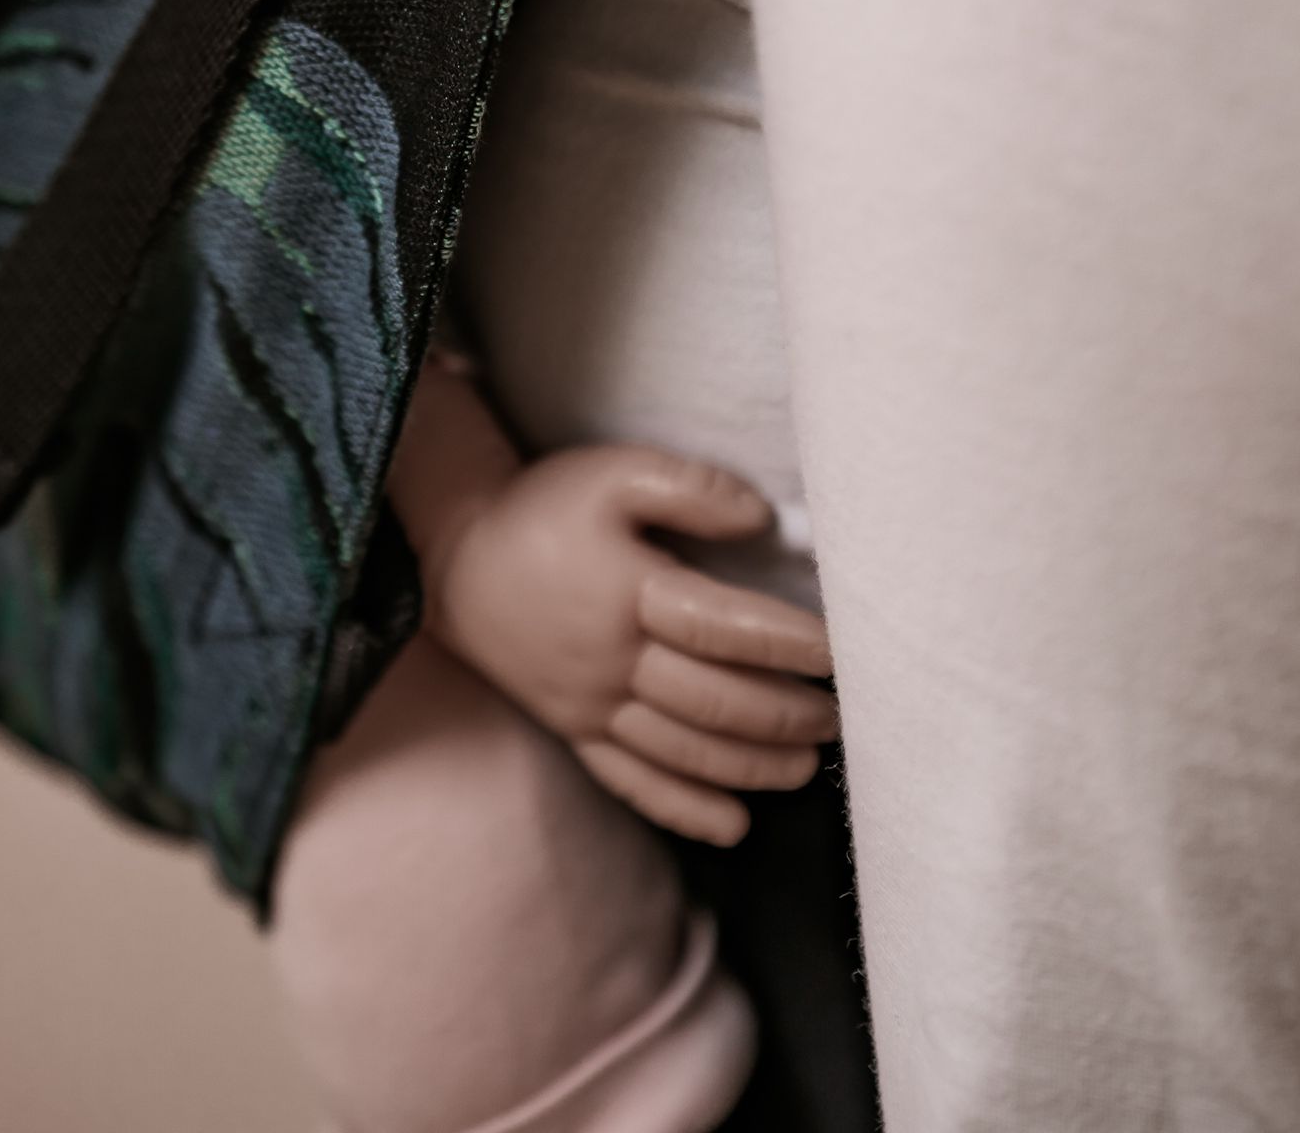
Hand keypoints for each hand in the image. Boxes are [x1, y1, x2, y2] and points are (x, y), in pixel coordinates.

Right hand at [418, 441, 837, 845]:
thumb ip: (691, 489)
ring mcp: (591, 704)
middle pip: (714, 701)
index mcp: (630, 592)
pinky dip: (685, 809)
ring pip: (684, 751)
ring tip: (808, 766)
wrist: (459, 556)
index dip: (789, 642)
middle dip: (785, 714)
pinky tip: (733, 826)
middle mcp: (613, 660)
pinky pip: (632, 782)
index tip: (840, 651)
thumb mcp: (614, 472)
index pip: (726, 627)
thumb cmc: (544, 506)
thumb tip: (762, 517)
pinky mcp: (574, 729)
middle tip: (839, 716)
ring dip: (752, 766)